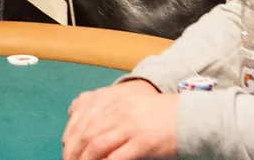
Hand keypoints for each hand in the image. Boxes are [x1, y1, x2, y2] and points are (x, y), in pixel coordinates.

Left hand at [62, 80, 177, 159]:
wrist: (187, 117)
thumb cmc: (157, 113)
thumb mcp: (129, 103)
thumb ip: (106, 107)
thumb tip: (77, 116)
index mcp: (113, 99)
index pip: (81, 117)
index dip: (70, 134)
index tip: (66, 147)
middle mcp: (118, 110)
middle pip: (85, 133)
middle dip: (73, 151)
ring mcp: (129, 126)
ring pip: (96, 145)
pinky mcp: (142, 142)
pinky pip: (115, 158)